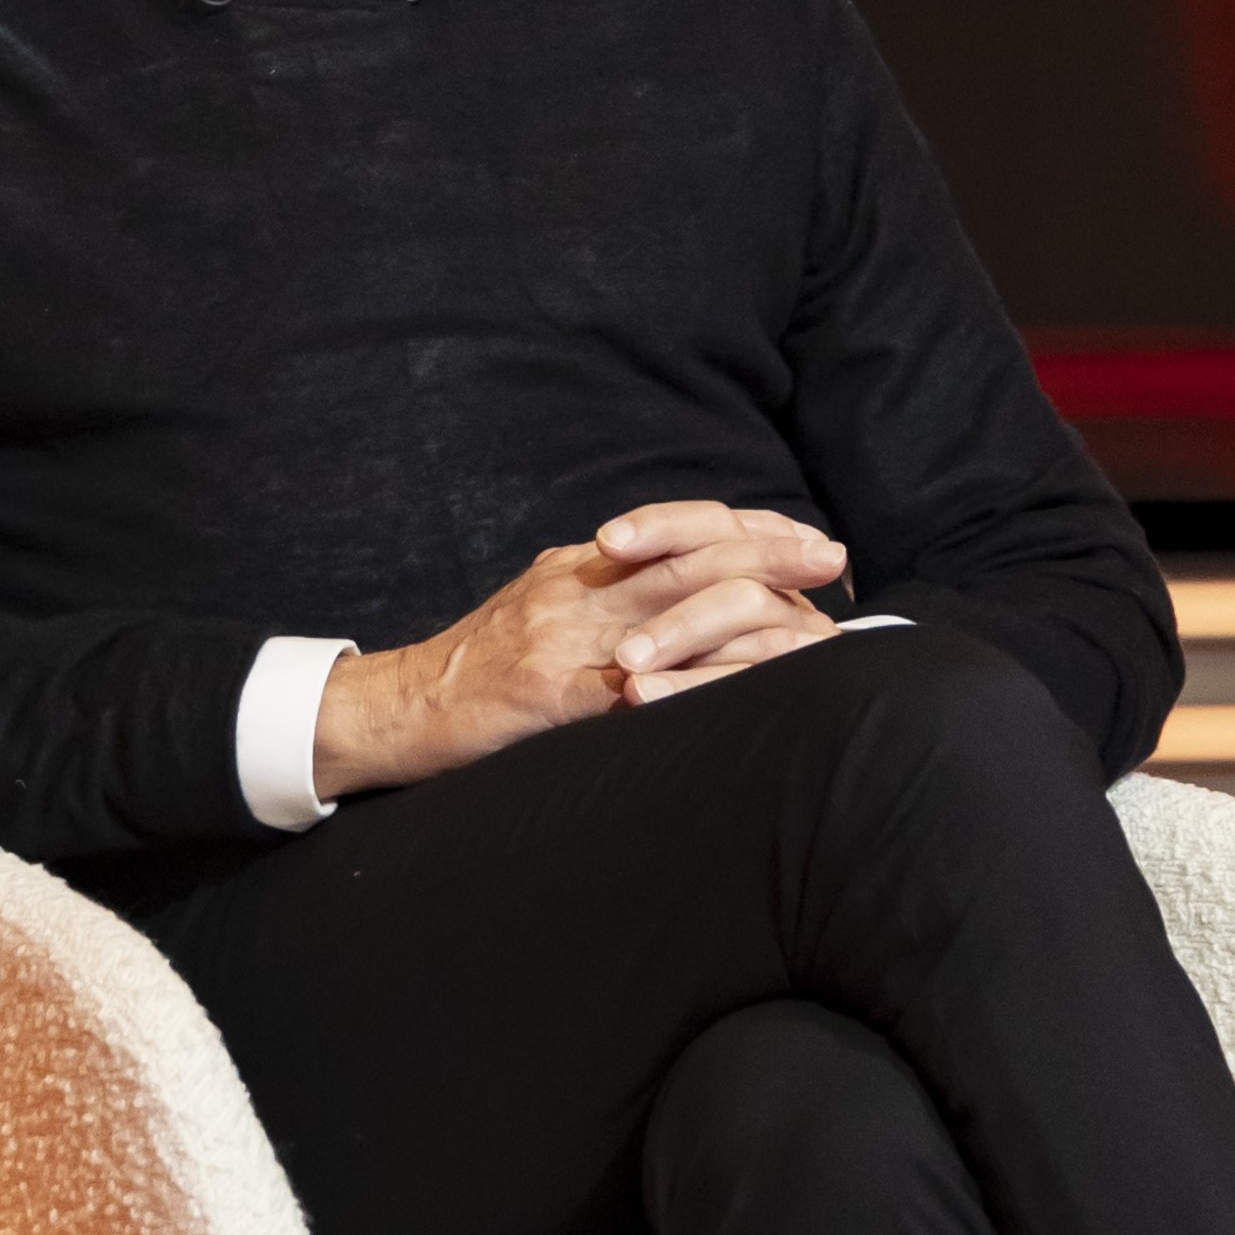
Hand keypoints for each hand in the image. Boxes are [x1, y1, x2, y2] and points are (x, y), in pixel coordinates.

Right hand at [311, 501, 847, 797]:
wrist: (403, 705)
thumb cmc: (477, 664)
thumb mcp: (541, 604)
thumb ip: (601, 591)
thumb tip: (668, 582)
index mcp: (580, 569)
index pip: (679, 531)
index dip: (748, 529)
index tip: (803, 533)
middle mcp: (580, 591)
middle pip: (689, 558)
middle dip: (769, 554)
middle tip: (831, 556)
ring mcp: (569, 641)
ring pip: (677, 613)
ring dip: (755, 615)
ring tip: (813, 624)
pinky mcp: (558, 696)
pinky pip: (641, 688)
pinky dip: (700, 687)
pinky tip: (747, 698)